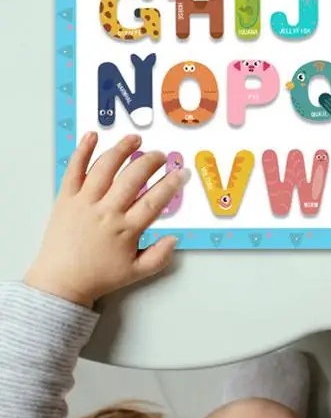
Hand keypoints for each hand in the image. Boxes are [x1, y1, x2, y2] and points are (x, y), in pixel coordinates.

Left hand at [25, 132, 189, 307]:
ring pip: (105, 168)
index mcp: (126, 230)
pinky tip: (92, 135)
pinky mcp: (65, 199)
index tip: (182, 172)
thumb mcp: (136, 273)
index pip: (155, 200)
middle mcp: (106, 212)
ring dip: (122, 149)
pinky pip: (73, 170)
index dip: (172, 184)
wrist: (60, 282)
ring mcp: (84, 202)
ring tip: (135, 139)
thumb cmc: (98, 277)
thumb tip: (174, 238)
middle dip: (150, 161)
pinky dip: (82, 151)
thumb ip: (160, 257)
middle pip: (133, 178)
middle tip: (161, 155)